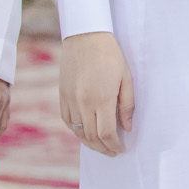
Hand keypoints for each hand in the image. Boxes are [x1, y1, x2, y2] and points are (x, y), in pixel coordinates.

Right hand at [59, 31, 132, 156]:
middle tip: (113, 152)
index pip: (106, 133)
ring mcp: (70, 100)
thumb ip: (126, 105)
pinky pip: (68, 121)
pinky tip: (86, 133)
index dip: (113, 145)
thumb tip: (126, 128)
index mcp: (101, 98)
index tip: (120, 149)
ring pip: (78, 132)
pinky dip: (77, 131)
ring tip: (101, 146)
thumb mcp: (126, 78)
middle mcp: (83, 103)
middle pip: (91, 136)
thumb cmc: (110, 55)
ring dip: (90, 143)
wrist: (85, 36)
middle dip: (103, 148)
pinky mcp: (62, 96)